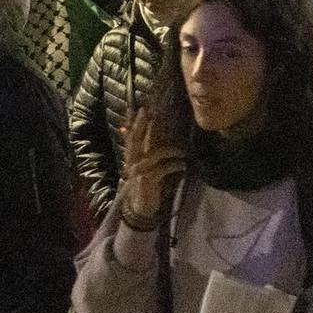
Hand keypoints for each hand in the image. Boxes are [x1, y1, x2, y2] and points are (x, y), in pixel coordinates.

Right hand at [120, 108, 185, 225]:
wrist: (141, 205)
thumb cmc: (146, 182)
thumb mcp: (142, 163)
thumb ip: (138, 147)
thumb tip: (127, 128)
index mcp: (132, 155)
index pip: (132, 134)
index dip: (134, 121)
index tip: (140, 107)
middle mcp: (132, 160)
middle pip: (136, 138)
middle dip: (143, 124)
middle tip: (149, 112)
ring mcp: (138, 170)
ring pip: (155, 153)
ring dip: (172, 150)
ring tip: (185, 152)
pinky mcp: (147, 180)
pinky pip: (163, 169)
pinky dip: (175, 166)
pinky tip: (183, 166)